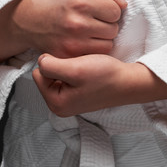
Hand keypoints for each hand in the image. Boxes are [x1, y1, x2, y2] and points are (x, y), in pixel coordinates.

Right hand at [0, 0, 126, 63]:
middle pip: (113, 30)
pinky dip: (93, 50)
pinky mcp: (68, 57)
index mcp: (80, 3)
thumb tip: (123, 5)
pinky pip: (95, 56)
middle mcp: (77, 24)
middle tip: (92, 20)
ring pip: (107, 45)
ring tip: (88, 31)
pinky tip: (83, 42)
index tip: (98, 9)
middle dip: (107, 24)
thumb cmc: (59, 0)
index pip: (116, 11)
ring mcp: (72, 43)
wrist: (31, 20)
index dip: (109, 9)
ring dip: (102, 39)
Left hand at [32, 53, 166, 116]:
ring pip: (56, 74)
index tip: (71, 64)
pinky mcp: (76, 94)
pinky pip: (66, 77)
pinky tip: (86, 71)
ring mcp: (68, 100)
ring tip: (83, 68)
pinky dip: (74, 70)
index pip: (38, 74)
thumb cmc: (106, 76)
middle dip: (60, 66)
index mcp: (56, 103)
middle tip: (78, 66)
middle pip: (45, 75)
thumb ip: (50, 66)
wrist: (128, 81)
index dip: (53, 64)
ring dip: (67, 67)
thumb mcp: (75, 69)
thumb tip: (40, 61)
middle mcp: (59, 105)